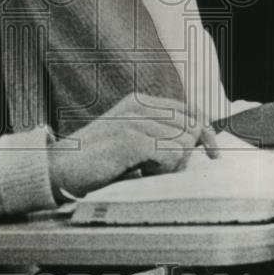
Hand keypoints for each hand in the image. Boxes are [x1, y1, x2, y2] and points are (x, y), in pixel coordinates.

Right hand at [48, 94, 218, 198]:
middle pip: (191, 126)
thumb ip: (158, 135)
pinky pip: (171, 155)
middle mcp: (138, 104)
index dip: (205, 133)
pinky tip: (140, 173)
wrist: (59, 170)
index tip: (214, 156)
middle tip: (158, 170)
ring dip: (171, 165)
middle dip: (185, 154)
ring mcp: (134, 119)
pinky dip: (162, 170)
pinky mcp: (130, 138)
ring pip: (183, 142)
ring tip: (144, 171)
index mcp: (139, 101)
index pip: (189, 110)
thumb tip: (199, 140)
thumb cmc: (96, 162)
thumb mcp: (131, 142)